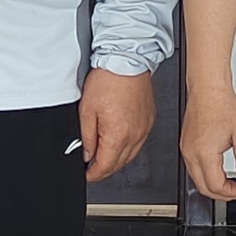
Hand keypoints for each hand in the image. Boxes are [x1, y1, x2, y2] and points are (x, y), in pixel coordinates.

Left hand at [79, 65, 156, 180]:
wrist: (127, 60)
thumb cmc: (108, 80)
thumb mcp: (86, 111)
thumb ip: (86, 137)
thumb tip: (86, 155)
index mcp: (118, 135)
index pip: (105, 167)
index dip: (93, 175)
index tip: (86, 174)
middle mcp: (135, 135)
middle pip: (118, 165)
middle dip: (104, 169)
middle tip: (91, 166)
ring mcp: (144, 129)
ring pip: (130, 156)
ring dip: (116, 159)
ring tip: (103, 153)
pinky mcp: (149, 121)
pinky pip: (138, 142)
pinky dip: (127, 146)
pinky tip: (118, 140)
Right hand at [182, 81, 235, 202]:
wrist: (208, 89)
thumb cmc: (222, 106)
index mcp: (204, 153)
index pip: (215, 186)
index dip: (231, 193)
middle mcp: (191, 154)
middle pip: (203, 188)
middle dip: (221, 194)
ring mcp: (185, 150)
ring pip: (196, 180)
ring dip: (213, 186)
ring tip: (230, 182)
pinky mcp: (184, 145)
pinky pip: (192, 169)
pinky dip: (205, 175)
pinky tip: (218, 170)